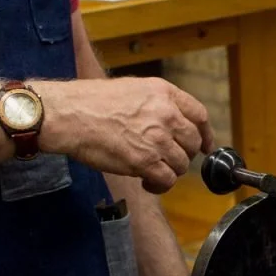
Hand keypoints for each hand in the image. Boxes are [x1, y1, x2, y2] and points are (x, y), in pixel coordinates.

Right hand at [40, 76, 213, 193]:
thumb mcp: (132, 89)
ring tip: (152, 172)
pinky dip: (160, 185)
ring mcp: (157, 139)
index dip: (206, 133)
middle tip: (169, 160)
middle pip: (193, 142)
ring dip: (170, 171)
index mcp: (164, 93)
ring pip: (182, 164)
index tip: (206, 145)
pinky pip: (167, 180)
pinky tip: (147, 182)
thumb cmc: (91, 102)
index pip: (199, 114)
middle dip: (184, 154)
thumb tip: (173, 122)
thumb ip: (157, 103)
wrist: (68, 115)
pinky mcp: (145, 161)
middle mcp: (166, 114)